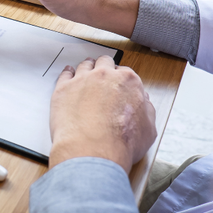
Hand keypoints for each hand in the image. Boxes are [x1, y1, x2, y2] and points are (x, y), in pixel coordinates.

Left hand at [48, 56, 156, 173]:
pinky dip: (67, 73)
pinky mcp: (63, 88)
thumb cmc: (120, 142)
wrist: (93, 149)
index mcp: (128, 81)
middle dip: (104, 68)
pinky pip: (65, 74)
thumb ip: (147, 111)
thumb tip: (144, 104)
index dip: (121, 79)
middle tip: (102, 76)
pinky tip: (68, 75)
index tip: (118, 85)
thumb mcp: (148, 129)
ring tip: (85, 72)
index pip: (125, 72)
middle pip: (104, 63)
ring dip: (86, 68)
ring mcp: (82, 80)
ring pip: (84, 66)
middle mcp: (105, 75)